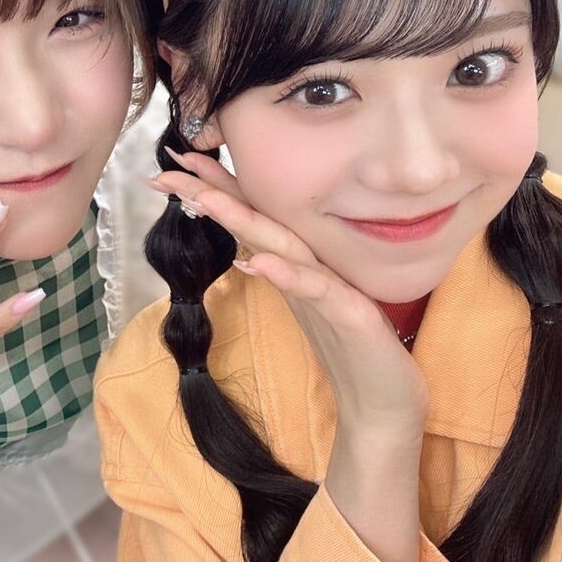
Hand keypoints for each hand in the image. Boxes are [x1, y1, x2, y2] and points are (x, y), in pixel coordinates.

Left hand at [150, 150, 429, 440]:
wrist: (387, 403)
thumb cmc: (350, 351)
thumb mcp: (309, 309)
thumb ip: (285, 279)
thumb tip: (248, 256)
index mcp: (299, 265)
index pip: (253, 218)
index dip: (216, 189)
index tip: (174, 164)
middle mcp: (314, 267)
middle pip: (260, 220)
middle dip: (216, 189)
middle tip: (174, 159)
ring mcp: (333, 288)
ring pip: (284, 245)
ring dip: (244, 219)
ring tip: (205, 197)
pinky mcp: (352, 316)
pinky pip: (317, 292)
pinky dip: (288, 275)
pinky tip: (259, 262)